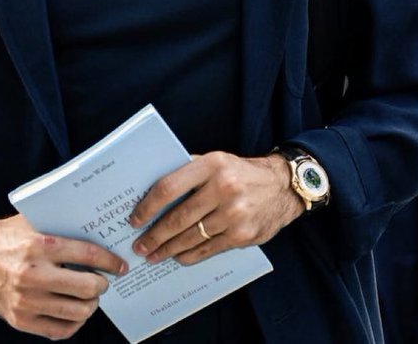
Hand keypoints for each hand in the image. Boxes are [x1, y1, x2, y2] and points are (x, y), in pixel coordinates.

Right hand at [0, 213, 126, 339]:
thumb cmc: (6, 236)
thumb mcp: (33, 221)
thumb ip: (60, 225)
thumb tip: (96, 228)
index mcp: (40, 245)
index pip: (88, 254)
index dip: (109, 261)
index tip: (119, 265)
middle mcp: (34, 274)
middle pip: (86, 288)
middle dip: (102, 285)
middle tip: (104, 281)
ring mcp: (26, 301)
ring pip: (76, 312)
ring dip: (90, 305)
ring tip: (90, 296)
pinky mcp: (20, 319)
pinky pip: (58, 330)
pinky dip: (73, 324)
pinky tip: (75, 312)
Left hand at [129, 152, 303, 265]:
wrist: (283, 186)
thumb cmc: (241, 172)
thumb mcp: (216, 160)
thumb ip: (188, 170)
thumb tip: (152, 189)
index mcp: (211, 164)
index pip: (169, 187)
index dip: (148, 206)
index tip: (134, 219)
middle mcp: (223, 188)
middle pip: (178, 218)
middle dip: (154, 235)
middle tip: (139, 246)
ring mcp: (234, 214)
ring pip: (191, 237)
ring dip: (168, 249)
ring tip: (153, 255)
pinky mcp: (242, 235)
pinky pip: (208, 249)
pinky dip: (189, 255)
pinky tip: (177, 257)